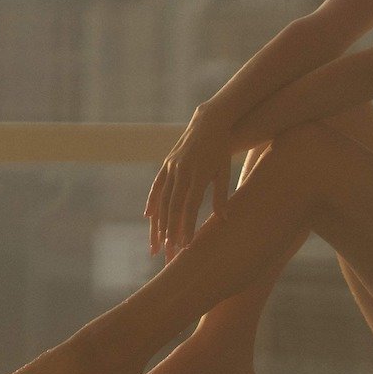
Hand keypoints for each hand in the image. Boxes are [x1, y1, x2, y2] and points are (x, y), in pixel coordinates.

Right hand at [147, 113, 234, 257]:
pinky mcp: (167, 163)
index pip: (191, 206)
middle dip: (169, 231)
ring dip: (159, 222)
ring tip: (156, 241)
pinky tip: (148, 217)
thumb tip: (224, 220)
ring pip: (163, 199)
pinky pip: (157, 186)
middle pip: (173, 206)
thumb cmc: (222, 150)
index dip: (187, 226)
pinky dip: (152, 202)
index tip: (185, 245)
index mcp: (199, 174)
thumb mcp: (224, 171)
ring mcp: (172, 167)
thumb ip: (221, 196)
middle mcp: (182, 171)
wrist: (210, 121)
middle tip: (167, 252)